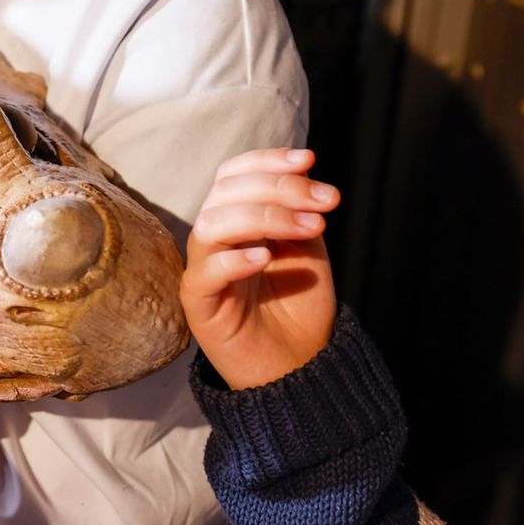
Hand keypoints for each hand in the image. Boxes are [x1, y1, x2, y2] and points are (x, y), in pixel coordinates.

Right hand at [181, 148, 340, 388]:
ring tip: (310, 229)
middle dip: (279, 188)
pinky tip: (266, 258)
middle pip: (225, 193)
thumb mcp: (306, 248)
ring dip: (265, 217)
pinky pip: (205, 274)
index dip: (267, 160)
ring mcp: (203, 271)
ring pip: (212, 224)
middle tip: (325, 203)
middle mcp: (213, 240)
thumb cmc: (298, 306)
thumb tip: (304, 172)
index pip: (233, 174)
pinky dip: (234, 259)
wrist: (298, 364)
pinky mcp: (198, 305)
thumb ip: (299, 212)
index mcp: (234, 220)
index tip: (309, 160)